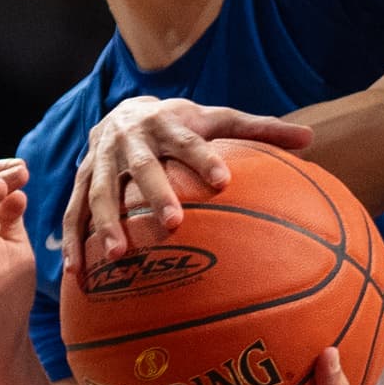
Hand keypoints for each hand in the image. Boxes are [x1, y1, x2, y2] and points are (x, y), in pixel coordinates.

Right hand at [64, 96, 308, 281]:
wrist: (122, 110)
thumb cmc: (181, 124)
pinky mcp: (79, 181)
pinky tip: (76, 274)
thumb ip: (261, 130)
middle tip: (174, 223)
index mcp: (167, 123)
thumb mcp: (217, 118)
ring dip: (106, 223)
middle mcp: (130, 140)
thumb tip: (311, 139)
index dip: (203, 159)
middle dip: (155, 193)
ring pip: (99, 192)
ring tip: (118, 256)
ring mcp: (100, 162)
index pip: (187, 141)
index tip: (224, 181)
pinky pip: (72, 213)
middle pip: (142, 168)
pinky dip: (73, 243)